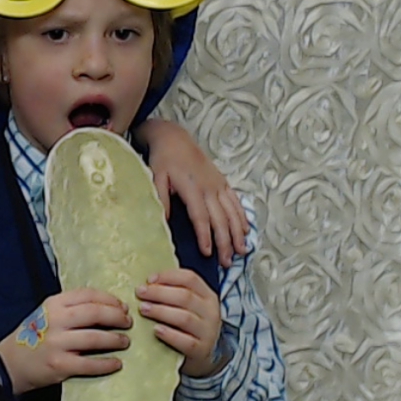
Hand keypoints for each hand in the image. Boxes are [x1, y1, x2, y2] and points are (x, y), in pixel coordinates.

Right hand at [0, 289, 132, 395]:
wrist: (9, 363)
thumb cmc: (33, 336)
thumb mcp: (47, 313)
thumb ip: (71, 308)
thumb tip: (108, 307)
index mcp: (53, 303)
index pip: (88, 295)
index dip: (110, 299)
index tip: (122, 307)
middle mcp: (55, 320)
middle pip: (95, 313)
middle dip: (117, 317)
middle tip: (128, 323)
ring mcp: (57, 343)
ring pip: (96, 338)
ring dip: (115, 340)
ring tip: (125, 342)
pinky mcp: (60, 365)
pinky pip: (90, 364)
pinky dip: (107, 364)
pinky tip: (117, 363)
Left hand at [134, 119, 249, 268]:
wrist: (175, 139)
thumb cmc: (163, 160)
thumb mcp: (155, 178)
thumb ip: (161, 199)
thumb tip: (165, 222)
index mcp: (191, 188)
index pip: (200, 217)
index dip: (205, 236)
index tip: (208, 253)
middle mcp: (209, 188)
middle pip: (220, 219)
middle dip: (225, 242)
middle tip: (227, 262)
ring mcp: (218, 185)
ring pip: (232, 213)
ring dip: (237, 233)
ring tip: (241, 252)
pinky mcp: (223, 182)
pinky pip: (236, 202)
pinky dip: (242, 217)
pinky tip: (246, 231)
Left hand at [137, 268, 224, 377]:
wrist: (205, 355)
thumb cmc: (189, 326)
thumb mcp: (188, 306)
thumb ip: (173, 292)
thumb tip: (147, 282)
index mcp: (207, 296)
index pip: (190, 278)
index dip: (168, 276)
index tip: (149, 279)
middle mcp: (210, 312)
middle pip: (185, 296)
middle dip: (159, 292)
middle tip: (140, 292)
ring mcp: (208, 332)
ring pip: (185, 318)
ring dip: (161, 311)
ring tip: (143, 309)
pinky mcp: (201, 350)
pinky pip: (186, 342)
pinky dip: (169, 335)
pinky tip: (156, 330)